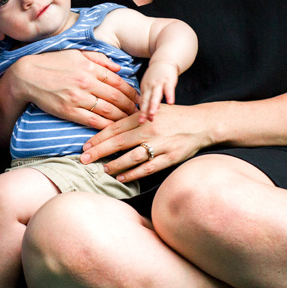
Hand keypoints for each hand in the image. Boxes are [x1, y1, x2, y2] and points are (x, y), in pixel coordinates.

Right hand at [7, 49, 138, 129]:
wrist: (27, 76)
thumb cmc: (52, 63)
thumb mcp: (76, 53)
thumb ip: (99, 58)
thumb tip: (119, 67)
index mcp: (89, 67)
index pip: (118, 81)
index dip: (131, 92)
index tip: (139, 98)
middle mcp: (86, 82)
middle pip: (116, 97)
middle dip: (130, 106)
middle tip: (139, 112)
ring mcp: (77, 98)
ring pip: (108, 110)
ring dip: (122, 117)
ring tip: (130, 121)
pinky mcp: (68, 111)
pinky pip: (92, 121)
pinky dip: (105, 126)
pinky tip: (113, 129)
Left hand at [80, 105, 205, 182]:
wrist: (202, 123)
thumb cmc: (174, 116)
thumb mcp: (153, 110)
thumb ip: (134, 116)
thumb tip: (110, 121)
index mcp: (143, 117)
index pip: (115, 128)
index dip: (98, 138)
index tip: (85, 146)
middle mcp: (150, 130)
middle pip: (119, 142)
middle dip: (99, 152)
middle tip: (84, 160)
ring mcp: (160, 145)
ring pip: (132, 157)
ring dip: (115, 165)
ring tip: (103, 169)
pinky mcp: (170, 158)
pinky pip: (148, 168)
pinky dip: (133, 174)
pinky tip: (121, 177)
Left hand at [138, 62, 178, 122]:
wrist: (164, 61)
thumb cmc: (156, 76)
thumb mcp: (149, 87)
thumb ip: (149, 99)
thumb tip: (149, 114)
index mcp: (144, 89)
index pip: (142, 103)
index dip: (142, 112)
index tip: (140, 122)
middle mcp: (150, 87)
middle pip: (146, 100)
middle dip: (144, 111)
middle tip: (142, 122)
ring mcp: (159, 83)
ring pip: (155, 96)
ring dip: (153, 105)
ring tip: (153, 114)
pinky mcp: (168, 80)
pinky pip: (169, 89)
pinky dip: (169, 96)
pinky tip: (170, 103)